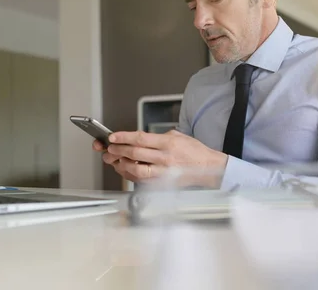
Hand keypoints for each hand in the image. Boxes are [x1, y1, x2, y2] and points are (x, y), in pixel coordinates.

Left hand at [100, 130, 227, 186]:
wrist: (208, 168)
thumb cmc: (194, 152)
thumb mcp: (177, 136)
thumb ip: (157, 137)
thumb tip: (138, 139)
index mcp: (168, 143)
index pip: (140, 139)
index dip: (123, 137)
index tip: (112, 137)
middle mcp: (165, 158)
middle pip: (135, 153)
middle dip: (118, 150)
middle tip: (109, 148)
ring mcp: (164, 172)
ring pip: (136, 169)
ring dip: (121, 164)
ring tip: (114, 160)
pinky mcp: (163, 183)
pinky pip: (142, 180)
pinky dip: (131, 175)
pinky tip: (125, 170)